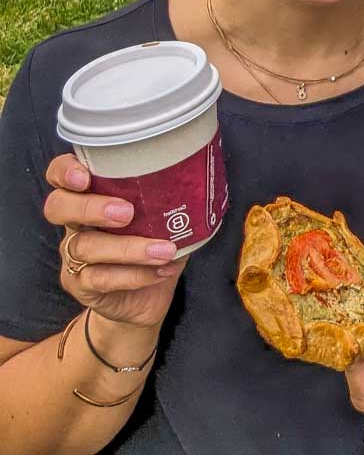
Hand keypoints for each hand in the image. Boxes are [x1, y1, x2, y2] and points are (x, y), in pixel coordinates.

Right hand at [44, 153, 185, 329]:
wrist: (144, 299)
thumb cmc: (152, 244)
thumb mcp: (159, 217)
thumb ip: (166, 197)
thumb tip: (198, 176)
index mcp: (90, 196)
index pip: (61, 174)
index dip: (65, 171)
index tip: (85, 175)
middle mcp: (75, 223)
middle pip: (58, 207)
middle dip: (89, 207)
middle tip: (126, 212)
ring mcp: (73, 256)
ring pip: (85, 246)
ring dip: (129, 248)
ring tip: (164, 250)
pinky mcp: (81, 286)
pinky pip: (101, 279)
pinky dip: (135, 274)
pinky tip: (161, 270)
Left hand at [345, 270, 363, 413]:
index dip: (356, 371)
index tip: (355, 334)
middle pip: (356, 378)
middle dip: (347, 346)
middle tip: (347, 311)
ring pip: (350, 356)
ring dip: (344, 330)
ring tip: (351, 299)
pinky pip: (352, 337)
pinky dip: (348, 318)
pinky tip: (354, 297)